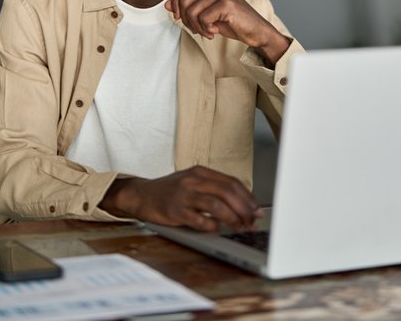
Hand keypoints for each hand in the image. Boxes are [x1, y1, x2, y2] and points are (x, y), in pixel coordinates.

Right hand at [99, 166, 262, 231]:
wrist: (143, 195)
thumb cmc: (171, 191)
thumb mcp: (193, 182)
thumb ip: (213, 189)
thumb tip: (242, 204)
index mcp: (200, 171)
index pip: (231, 182)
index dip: (247, 197)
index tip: (257, 210)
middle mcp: (193, 180)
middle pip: (227, 192)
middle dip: (244, 209)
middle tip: (252, 221)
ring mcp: (184, 195)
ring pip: (217, 205)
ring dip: (232, 218)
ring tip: (239, 227)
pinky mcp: (175, 211)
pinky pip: (199, 220)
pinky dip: (212, 226)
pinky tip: (216, 229)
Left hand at [165, 0, 289, 66]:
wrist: (256, 30)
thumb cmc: (231, 21)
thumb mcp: (205, 13)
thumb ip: (187, 6)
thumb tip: (165, 5)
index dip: (175, 5)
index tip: (179, 18)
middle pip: (184, 1)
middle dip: (186, 20)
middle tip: (197, 29)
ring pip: (191, 12)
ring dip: (196, 27)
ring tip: (207, 31)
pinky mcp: (226, 3)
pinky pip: (202, 19)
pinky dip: (205, 30)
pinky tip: (215, 32)